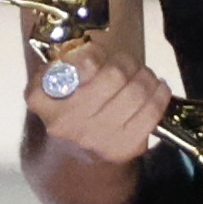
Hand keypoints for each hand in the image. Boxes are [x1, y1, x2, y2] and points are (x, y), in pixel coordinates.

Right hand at [24, 44, 170, 164]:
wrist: (72, 155)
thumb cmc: (68, 106)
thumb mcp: (53, 80)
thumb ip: (67, 61)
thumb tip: (94, 47)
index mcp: (42, 98)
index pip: (81, 63)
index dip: (96, 52)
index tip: (99, 54)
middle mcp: (65, 121)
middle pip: (115, 75)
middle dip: (127, 63)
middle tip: (127, 64)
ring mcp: (94, 138)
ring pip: (136, 92)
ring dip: (146, 77)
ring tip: (143, 76)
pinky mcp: (121, 148)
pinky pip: (151, 112)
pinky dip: (160, 94)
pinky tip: (157, 89)